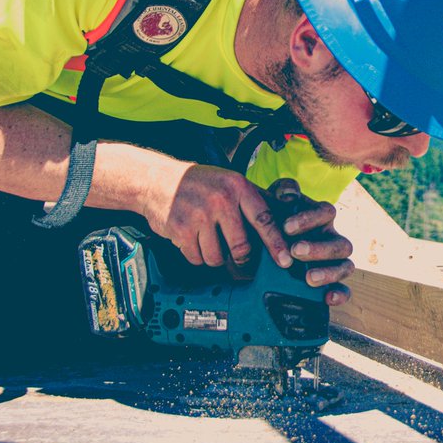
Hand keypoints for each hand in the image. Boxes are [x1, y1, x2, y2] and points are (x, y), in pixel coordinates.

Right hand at [143, 164, 289, 272]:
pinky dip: (195, 255)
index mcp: (238, 187)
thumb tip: (284, 217)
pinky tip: (192, 239)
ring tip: (208, 239)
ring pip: (217, 257)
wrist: (157, 180)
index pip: (263, 219)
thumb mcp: (230, 181)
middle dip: (241, 260)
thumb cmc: (200, 183)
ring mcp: (199, 215)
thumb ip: (254, 199)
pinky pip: (196, 258)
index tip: (285, 260)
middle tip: (240, 262)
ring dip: (214, 256)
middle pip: (241, 247)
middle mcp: (221, 199)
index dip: (276, 243)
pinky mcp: (181, 229)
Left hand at [267, 178, 354, 306]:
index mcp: (321, 218)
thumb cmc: (272, 221)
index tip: (286, 227)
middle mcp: (332, 239)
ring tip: (308, 278)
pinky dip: (339, 294)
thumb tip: (289, 195)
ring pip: (347, 266)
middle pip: (341, 243)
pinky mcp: (331, 283)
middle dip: (319, 249)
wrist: (260, 248)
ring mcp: (334, 262)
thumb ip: (282, 191)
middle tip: (295, 251)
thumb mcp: (274, 202)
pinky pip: (344, 290)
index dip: (309, 219)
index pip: (326, 213)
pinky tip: (326, 298)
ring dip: (329, 272)